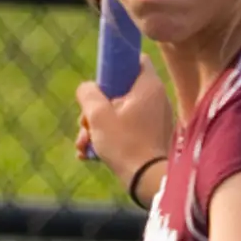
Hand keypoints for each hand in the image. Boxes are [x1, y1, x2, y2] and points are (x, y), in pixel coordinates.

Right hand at [75, 53, 174, 188]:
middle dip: (96, 107)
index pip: (136, 59)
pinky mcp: (152, 136)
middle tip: (84, 122)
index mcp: (149, 86)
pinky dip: (110, 137)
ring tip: (83, 144)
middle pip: (120, 90)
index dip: (116, 65)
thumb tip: (87, 88)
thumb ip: (88, 94)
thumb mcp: (98, 116)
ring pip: (120, 113)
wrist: (147, 181)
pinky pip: (127, 128)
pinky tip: (91, 154)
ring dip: (97, 126)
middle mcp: (157, 99)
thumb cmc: (125, 144)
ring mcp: (156, 118)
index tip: (100, 80)